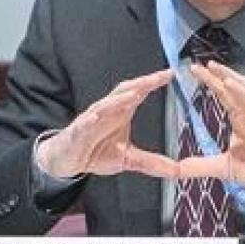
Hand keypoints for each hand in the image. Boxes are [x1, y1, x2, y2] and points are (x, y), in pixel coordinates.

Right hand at [36, 69, 177, 178]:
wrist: (68, 159)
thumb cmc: (96, 151)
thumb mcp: (129, 159)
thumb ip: (152, 163)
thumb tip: (176, 170)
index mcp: (122, 112)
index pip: (140, 92)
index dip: (154, 82)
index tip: (170, 74)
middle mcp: (109, 110)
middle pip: (126, 91)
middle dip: (142, 83)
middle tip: (159, 77)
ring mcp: (93, 118)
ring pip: (107, 103)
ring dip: (120, 98)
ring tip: (134, 94)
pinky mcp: (79, 130)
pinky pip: (85, 122)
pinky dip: (92, 117)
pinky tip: (97, 116)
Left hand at [177, 61, 244, 196]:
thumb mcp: (225, 168)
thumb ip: (201, 166)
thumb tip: (176, 168)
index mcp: (241, 119)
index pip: (224, 94)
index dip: (212, 81)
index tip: (195, 68)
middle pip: (240, 91)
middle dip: (226, 76)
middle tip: (210, 66)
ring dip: (244, 94)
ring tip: (229, 84)